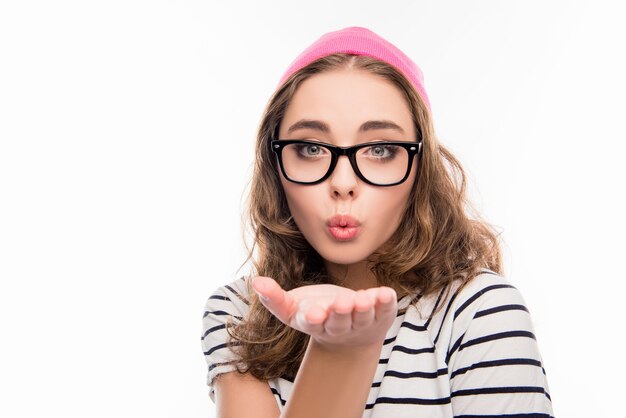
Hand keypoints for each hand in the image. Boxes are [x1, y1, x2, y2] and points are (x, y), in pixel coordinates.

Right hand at [251, 276, 397, 351]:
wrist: (349, 335)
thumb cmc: (316, 313)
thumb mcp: (293, 308)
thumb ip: (274, 297)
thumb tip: (256, 282)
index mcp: (315, 323)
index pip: (313, 323)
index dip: (314, 318)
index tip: (314, 313)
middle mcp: (339, 327)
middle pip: (339, 322)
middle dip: (341, 313)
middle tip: (342, 303)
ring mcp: (361, 323)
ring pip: (363, 318)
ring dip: (364, 309)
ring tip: (364, 299)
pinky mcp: (381, 316)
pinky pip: (385, 311)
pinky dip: (386, 303)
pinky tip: (387, 293)